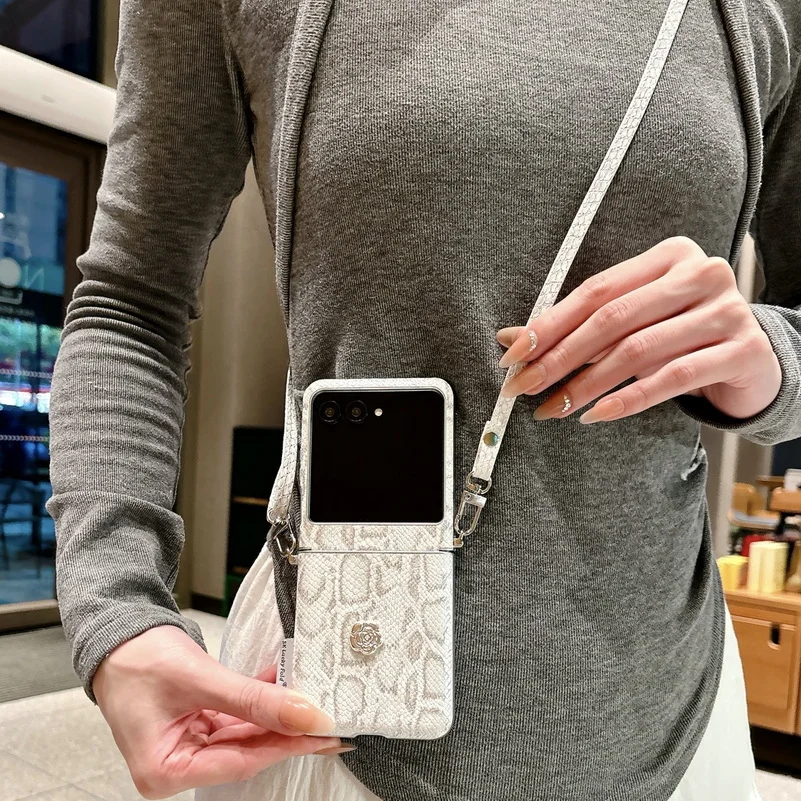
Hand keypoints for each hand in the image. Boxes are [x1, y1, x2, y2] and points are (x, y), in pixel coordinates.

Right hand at [93, 626, 348, 798]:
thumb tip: (303, 714)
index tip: (321, 733)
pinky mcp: (195, 727)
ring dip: (274, 712)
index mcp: (165, 771)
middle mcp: (176, 766)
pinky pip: (235, 717)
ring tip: (309, 697)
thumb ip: (254, 699)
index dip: (285, 745)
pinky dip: (258, 700)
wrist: (118, 635)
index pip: (241, 762)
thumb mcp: (202, 679)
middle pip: (246, 750)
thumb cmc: (138, 660)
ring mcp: (186, 746)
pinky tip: (281, 682)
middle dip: (285, 730)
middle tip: (325, 718)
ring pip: (245, 733)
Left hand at [497, 237, 781, 422]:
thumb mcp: (631, 324)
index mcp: (668, 256)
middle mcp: (701, 274)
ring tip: (554, 407)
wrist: (752, 362)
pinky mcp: (743, 350)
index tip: (513, 355)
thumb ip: (579, 326)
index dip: (549, 324)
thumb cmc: (682, 337)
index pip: (596, 291)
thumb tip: (510, 340)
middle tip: (524, 386)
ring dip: (586, 384)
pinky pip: (672, 378)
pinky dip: (628, 400)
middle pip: (612, 318)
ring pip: (638, 350)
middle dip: (560, 357)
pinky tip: (596, 415)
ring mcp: (726, 311)